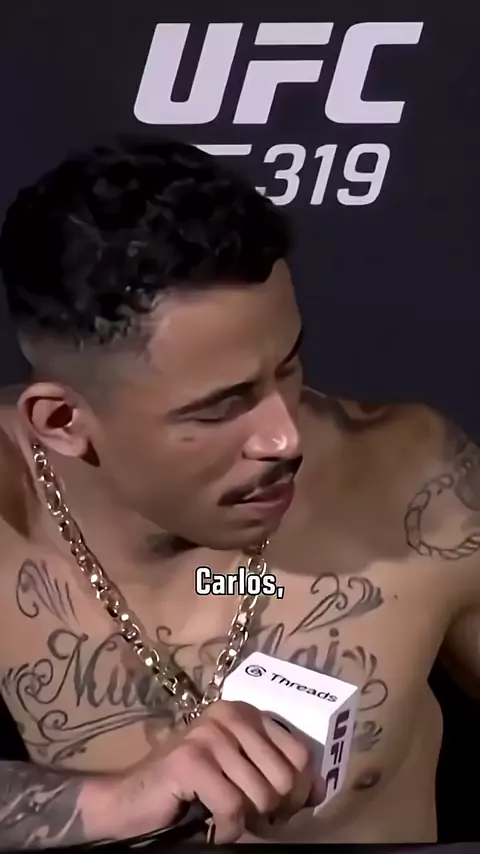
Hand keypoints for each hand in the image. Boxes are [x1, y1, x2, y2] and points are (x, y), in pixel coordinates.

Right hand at [105, 700, 324, 843]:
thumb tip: (322, 791)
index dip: (298, 793)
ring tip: (223, 817)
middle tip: (246, 817)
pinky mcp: (190, 759)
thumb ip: (279, 773)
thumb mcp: (242, 774)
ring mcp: (209, 734)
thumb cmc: (192, 790)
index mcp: (247, 713)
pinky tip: (208, 823)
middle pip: (285, 778)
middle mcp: (230, 714)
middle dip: (271, 811)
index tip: (279, 811)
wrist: (131, 802)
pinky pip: (233, 808)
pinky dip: (226, 829)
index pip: (301, 755)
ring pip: (262, 796)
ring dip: (246, 822)